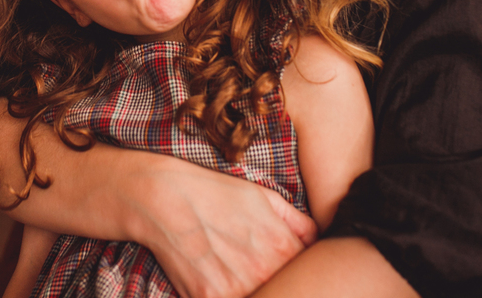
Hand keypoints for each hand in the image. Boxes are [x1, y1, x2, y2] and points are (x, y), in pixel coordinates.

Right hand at [131, 157, 317, 297]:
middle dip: (275, 284)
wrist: (164, 198)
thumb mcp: (263, 197)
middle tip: (252, 268)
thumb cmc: (215, 193)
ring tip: (236, 273)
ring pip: (259, 297)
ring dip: (253, 290)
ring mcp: (236, 288)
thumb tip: (318, 243)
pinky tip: (218, 281)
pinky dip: (227, 294)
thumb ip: (298, 223)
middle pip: (282, 291)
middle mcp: (263, 270)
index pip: (303, 276)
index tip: (282, 270)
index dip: (295, 275)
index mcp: (282, 247)